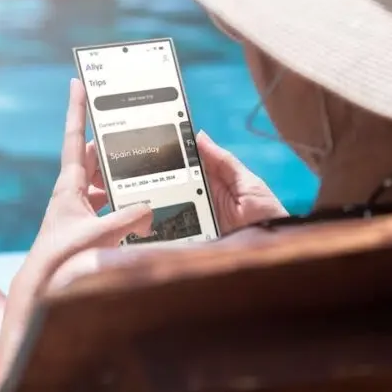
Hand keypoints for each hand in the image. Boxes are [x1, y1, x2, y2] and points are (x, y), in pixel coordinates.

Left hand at [17, 80, 152, 292]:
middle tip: (129, 129)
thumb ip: (129, 219)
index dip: (76, 109)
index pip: (73, 138)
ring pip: (103, 182)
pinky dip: (123, 205)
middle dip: (111, 144)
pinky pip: (109, 206)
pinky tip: (140, 212)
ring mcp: (78, 209)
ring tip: (144, 171)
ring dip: (120, 178)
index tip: (78, 83)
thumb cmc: (62, 258)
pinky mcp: (86, 226)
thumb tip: (149, 211)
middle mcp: (72, 193)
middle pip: (94, 157)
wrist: (41, 286)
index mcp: (69, 185)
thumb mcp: (101, 235)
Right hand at [85, 131, 286, 233]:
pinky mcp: (189, 244)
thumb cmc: (267, 217)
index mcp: (208, 184)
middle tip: (115, 173)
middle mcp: (195, 203)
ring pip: (159, 213)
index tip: (136, 144)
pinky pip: (167, 236)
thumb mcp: (248, 184)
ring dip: (141, 208)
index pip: (179, 166)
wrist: (275, 256)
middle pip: (163, 189)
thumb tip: (199, 135)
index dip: (160, 156)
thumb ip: (224, 162)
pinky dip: (152, 233)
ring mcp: (190, 224)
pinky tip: (135, 227)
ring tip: (117, 197)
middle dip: (140, 182)